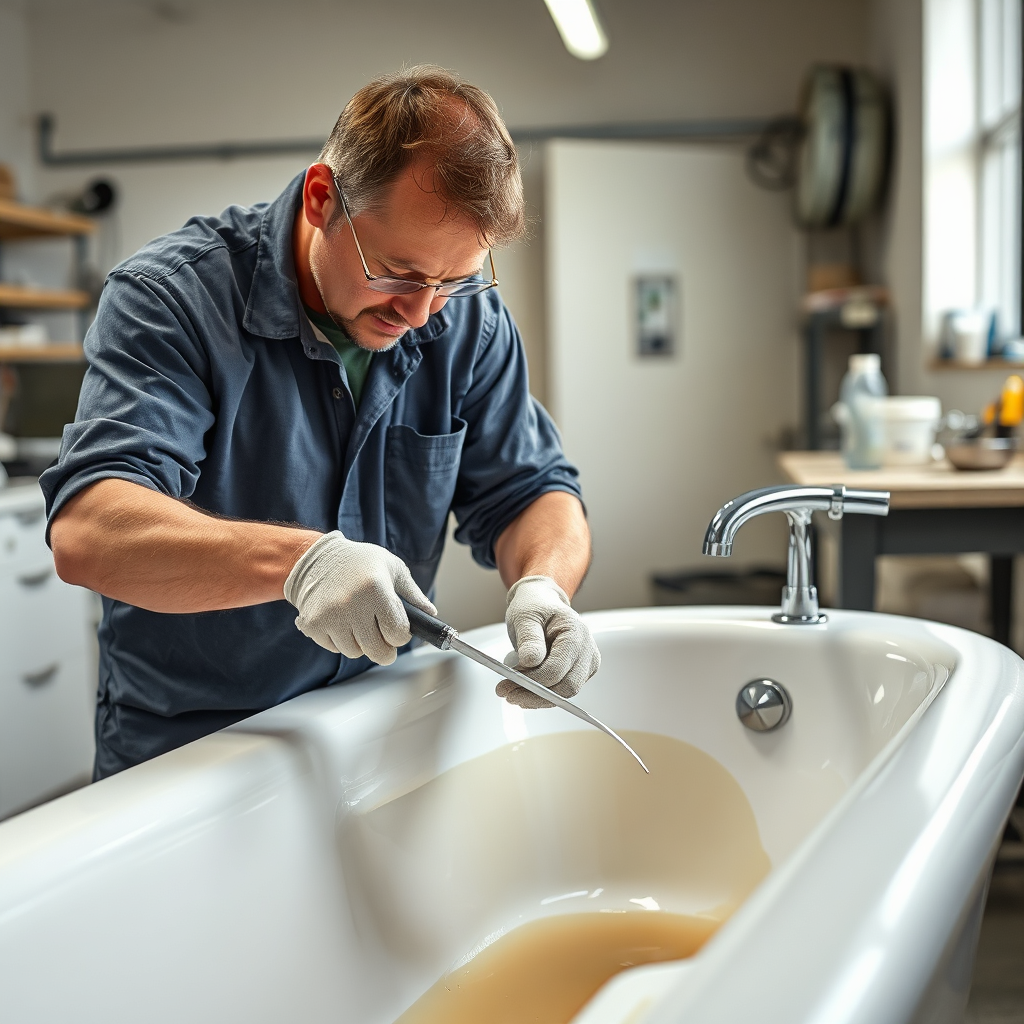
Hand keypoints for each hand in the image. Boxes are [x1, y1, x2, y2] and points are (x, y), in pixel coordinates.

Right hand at [284, 532, 435, 664]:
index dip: (401, 634)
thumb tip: (431, 614)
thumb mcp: (392, 567)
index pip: (398, 633)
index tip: (398, 628)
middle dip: (385, 648)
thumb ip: (413, 593)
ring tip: (359, 621)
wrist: (316, 558)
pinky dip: (340, 640)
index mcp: (376, 589)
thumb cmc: (359, 562)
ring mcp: (330, 616)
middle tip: (383, 636)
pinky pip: (334, 648)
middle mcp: (352, 604)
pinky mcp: (312, 624)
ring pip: (355, 652)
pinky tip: (341, 620)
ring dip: (361, 643)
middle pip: (378, 652)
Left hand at [496, 575, 599, 708]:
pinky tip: (524, 690)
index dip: (533, 681)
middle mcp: (587, 650)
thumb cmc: (534, 607)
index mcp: (576, 633)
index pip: (557, 669)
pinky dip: (543, 695)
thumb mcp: (525, 617)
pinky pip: (562, 691)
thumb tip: (531, 661)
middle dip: (535, 695)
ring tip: (511, 692)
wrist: (541, 604)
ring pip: (564, 694)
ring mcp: (586, 663)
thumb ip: (529, 638)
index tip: (507, 682)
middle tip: (506, 693)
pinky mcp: (580, 673)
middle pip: (565, 687)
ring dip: (537, 698)